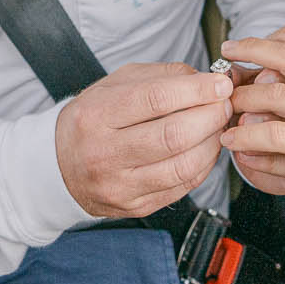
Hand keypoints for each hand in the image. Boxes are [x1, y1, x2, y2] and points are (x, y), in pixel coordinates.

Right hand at [55, 62, 235, 217]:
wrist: (59, 166)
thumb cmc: (93, 119)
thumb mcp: (114, 85)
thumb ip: (160, 76)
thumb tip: (204, 79)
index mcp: (95, 115)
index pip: (155, 100)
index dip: (195, 90)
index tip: (220, 83)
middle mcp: (103, 153)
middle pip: (173, 136)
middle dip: (210, 116)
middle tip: (225, 104)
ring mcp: (119, 185)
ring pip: (183, 166)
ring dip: (212, 143)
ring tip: (219, 126)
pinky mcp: (134, 207)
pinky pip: (182, 187)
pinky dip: (204, 165)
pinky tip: (206, 148)